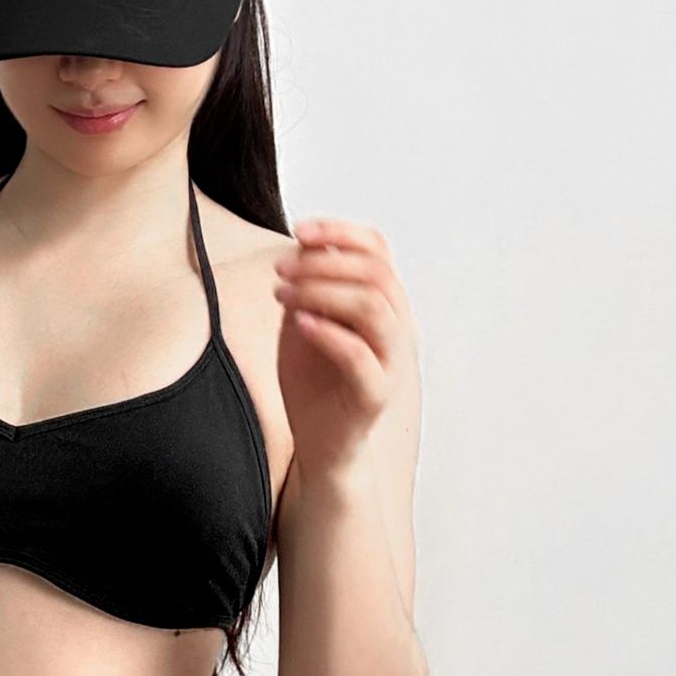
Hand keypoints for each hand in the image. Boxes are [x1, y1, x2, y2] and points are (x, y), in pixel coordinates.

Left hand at [272, 217, 416, 478]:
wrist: (321, 445)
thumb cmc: (314, 384)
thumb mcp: (304, 323)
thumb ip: (307, 287)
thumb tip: (302, 244)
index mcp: (382, 304)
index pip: (378, 250)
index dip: (341, 231)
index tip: (299, 229)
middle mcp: (395, 327)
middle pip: (376, 273)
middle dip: (323, 262)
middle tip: (280, 270)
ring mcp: (390, 361)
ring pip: (374, 307)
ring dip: (322, 291)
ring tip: (282, 294)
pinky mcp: (375, 394)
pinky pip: (361, 356)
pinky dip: (329, 333)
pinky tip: (298, 324)